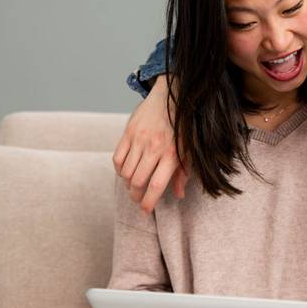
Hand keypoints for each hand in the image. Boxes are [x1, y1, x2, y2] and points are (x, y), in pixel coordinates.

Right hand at [113, 75, 187, 212]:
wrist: (171, 97)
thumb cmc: (183, 128)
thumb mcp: (189, 151)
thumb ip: (183, 173)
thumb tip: (179, 195)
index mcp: (172, 154)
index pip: (157, 185)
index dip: (149, 201)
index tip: (145, 210)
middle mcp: (155, 148)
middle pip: (137, 181)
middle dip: (136, 196)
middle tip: (138, 199)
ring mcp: (139, 139)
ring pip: (125, 172)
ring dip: (127, 184)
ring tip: (133, 186)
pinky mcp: (128, 132)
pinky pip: (117, 158)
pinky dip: (119, 170)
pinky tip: (126, 172)